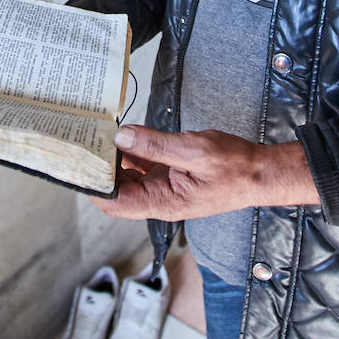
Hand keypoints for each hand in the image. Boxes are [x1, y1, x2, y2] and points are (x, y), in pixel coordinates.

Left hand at [89, 125, 319, 220]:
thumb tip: (122, 137)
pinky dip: (130, 153)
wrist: (261, 173)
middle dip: (99, 170)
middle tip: (83, 142)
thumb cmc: (236, 168)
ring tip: (97, 136)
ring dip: (113, 160)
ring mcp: (163, 188)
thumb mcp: (195, 151)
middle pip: (116, 191)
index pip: (115, 203)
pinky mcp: (169, 175)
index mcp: (163, 202)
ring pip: (127, 177)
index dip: (93, 186)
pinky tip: (122, 136)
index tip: (77, 165)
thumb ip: (156, 145)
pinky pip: (141, 166)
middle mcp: (159, 199)